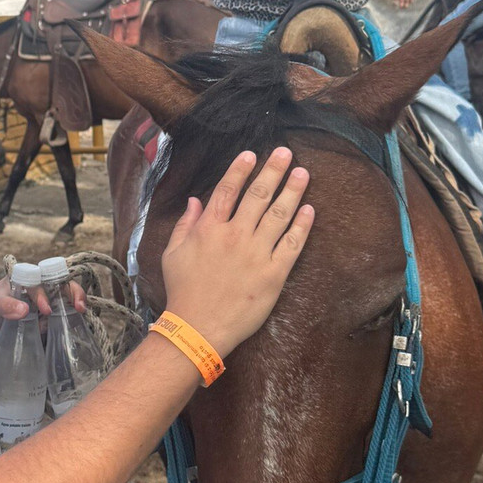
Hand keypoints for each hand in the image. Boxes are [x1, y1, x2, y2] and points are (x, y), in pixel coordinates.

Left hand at [0, 276, 87, 349]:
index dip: (50, 292)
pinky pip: (59, 322)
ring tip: (76, 323)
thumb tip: (24, 310)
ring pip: (65, 304)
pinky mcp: (44, 322)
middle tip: (80, 308)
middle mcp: (39, 289)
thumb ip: (5, 304)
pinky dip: (66, 326)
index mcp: (27, 278)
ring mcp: (43, 306)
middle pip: (63, 287)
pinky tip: (70, 333)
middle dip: (74, 294)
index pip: (45, 279)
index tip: (47, 310)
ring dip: (72, 312)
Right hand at [159, 148, 313, 356]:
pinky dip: (302, 226)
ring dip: (293, 191)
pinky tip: (310, 210)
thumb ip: (186, 224)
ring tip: (303, 173)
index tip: (252, 154)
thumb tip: (195, 201)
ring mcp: (256, 254)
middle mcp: (234, 236)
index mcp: (209, 229)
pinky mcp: (273, 275)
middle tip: (286, 153)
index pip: (227, 190)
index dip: (240, 170)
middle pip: (258, 195)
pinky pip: (291, 245)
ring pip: (278, 215)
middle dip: (273, 171)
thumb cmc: (183, 292)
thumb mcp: (173, 254)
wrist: (198, 328)